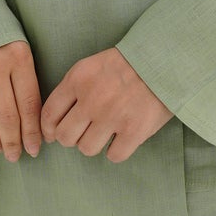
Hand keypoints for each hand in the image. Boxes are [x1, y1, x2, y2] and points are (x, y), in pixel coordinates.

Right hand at [0, 40, 42, 160]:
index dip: (33, 131)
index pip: (29, 104)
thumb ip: (24, 76)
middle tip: (17, 156)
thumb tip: (34, 119)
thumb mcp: (16, 46)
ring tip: (2, 151)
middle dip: (15, 142)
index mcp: (18, 57)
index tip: (35, 148)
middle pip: (8, 117)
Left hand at [39, 47, 171, 161]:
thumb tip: (55, 123)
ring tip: (106, 133)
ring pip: (86, 149)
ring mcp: (113, 116)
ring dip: (95, 144)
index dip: (49, 130)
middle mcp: (92, 99)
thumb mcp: (93, 65)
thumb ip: (73, 89)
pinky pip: (113, 156)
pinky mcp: (134, 130)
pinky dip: (117, 150)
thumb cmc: (128, 63)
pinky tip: (123, 138)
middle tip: (85, 132)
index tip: (54, 134)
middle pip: (65, 137)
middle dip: (72, 137)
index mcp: (78, 79)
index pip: (49, 114)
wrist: (166, 60)